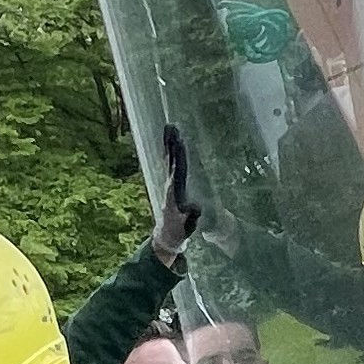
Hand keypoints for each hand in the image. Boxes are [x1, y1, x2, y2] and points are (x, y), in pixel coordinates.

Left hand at [153, 125, 201, 267]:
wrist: (166, 236)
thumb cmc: (179, 231)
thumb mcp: (188, 227)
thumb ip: (192, 218)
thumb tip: (197, 207)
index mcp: (174, 193)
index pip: (178, 170)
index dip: (180, 157)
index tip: (181, 143)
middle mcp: (169, 185)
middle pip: (171, 160)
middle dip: (172, 144)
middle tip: (171, 127)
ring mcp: (168, 184)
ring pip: (169, 160)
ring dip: (170, 144)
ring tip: (169, 129)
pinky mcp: (170, 185)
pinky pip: (170, 165)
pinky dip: (171, 153)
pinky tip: (171, 144)